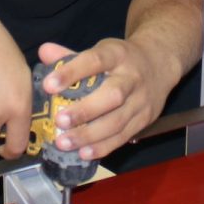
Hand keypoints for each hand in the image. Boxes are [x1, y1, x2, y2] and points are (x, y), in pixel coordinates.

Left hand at [37, 37, 176, 163]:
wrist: (159, 64)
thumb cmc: (120, 60)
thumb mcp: (101, 51)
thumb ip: (71, 55)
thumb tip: (44, 52)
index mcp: (117, 55)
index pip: (95, 60)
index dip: (71, 72)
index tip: (48, 85)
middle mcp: (132, 77)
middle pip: (112, 95)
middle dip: (84, 110)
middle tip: (59, 120)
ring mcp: (141, 100)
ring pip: (117, 120)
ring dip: (90, 135)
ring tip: (64, 142)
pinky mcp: (145, 119)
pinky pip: (124, 136)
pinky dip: (104, 146)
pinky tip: (84, 153)